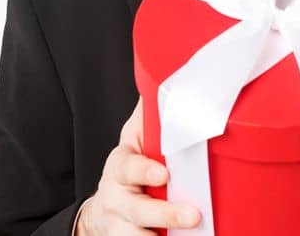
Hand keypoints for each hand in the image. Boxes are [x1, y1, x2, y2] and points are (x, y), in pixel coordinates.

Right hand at [76, 98, 201, 235]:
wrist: (105, 209)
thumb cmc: (131, 166)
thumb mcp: (136, 139)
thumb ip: (152, 116)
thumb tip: (175, 78)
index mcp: (119, 168)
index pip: (126, 168)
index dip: (143, 171)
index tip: (163, 174)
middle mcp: (117, 199)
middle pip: (137, 210)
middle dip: (165, 214)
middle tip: (194, 215)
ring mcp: (121, 226)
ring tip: (192, 234)